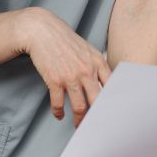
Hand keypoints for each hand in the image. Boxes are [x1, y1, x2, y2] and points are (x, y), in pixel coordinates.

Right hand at [17, 7, 111, 125]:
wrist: (42, 31)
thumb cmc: (65, 40)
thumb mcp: (88, 49)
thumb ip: (98, 65)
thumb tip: (107, 83)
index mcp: (98, 62)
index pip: (112, 87)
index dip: (113, 102)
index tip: (112, 112)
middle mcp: (87, 71)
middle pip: (98, 101)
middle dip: (98, 117)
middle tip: (97, 125)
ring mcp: (71, 77)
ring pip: (80, 107)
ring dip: (79, 120)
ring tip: (78, 125)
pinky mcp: (54, 80)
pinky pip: (58, 103)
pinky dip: (58, 112)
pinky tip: (59, 115)